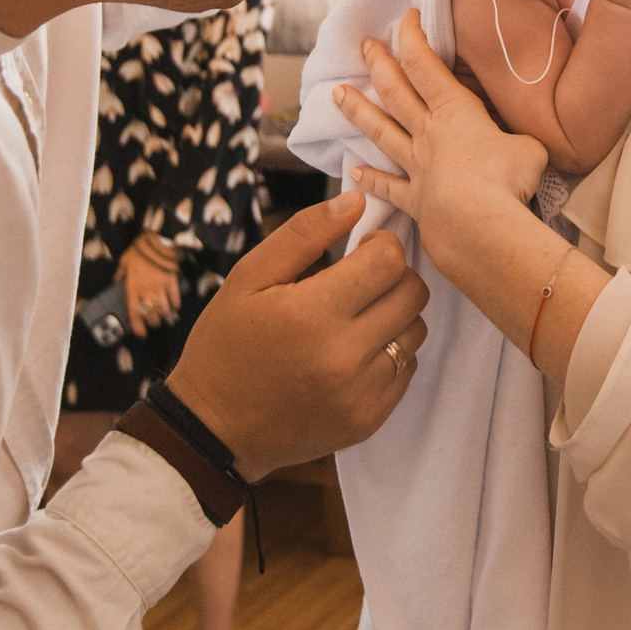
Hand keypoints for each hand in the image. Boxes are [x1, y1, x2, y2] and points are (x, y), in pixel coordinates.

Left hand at [117, 244, 182, 338]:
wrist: (158, 239)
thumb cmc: (140, 250)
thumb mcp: (125, 261)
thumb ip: (121, 273)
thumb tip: (116, 281)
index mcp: (133, 287)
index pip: (134, 312)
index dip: (138, 326)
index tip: (141, 333)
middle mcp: (146, 291)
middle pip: (151, 314)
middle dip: (153, 322)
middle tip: (154, 323)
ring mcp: (160, 287)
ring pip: (164, 309)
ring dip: (164, 315)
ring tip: (164, 316)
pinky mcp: (172, 282)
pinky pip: (175, 298)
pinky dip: (176, 305)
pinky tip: (175, 307)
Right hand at [167, 189, 428, 480]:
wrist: (215, 430)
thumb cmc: (226, 346)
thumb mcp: (249, 278)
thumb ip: (305, 234)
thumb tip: (357, 199)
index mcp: (313, 313)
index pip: (389, 260)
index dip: (378, 245)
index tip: (359, 251)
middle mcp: (345, 355)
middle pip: (412, 293)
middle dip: (392, 277)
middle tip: (360, 282)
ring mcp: (361, 393)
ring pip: (415, 331)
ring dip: (394, 316)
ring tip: (356, 319)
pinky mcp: (369, 419)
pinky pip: (407, 370)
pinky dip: (389, 354)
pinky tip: (353, 353)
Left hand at [337, 11, 547, 262]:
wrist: (479, 224)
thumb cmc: (506, 176)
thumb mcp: (529, 146)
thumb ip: (519, 140)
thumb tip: (522, 147)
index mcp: (455, 111)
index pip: (426, 65)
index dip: (414, 38)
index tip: (407, 17)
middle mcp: (428, 133)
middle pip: (396, 92)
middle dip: (379, 65)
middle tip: (365, 45)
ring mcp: (417, 166)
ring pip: (382, 132)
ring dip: (359, 112)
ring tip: (336, 95)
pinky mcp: (415, 201)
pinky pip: (389, 187)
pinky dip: (371, 180)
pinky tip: (354, 173)